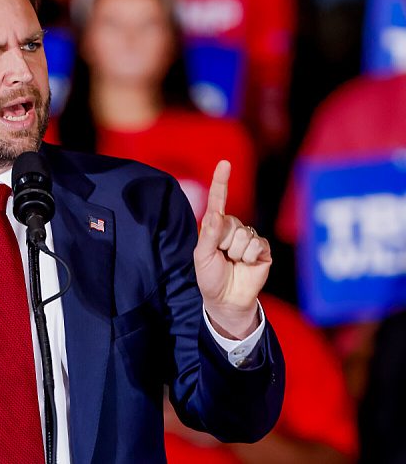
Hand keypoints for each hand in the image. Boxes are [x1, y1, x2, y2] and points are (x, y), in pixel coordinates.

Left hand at [193, 161, 270, 339]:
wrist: (226, 300)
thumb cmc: (210, 277)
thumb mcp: (201, 257)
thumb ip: (208, 235)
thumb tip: (217, 215)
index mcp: (215, 227)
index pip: (218, 200)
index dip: (221, 181)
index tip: (224, 163)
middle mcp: (233, 228)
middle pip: (231, 222)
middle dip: (223, 242)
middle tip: (222, 257)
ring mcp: (249, 238)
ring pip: (243, 234)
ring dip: (236, 252)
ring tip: (233, 263)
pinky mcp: (262, 249)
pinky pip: (256, 244)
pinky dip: (249, 257)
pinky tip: (246, 265)